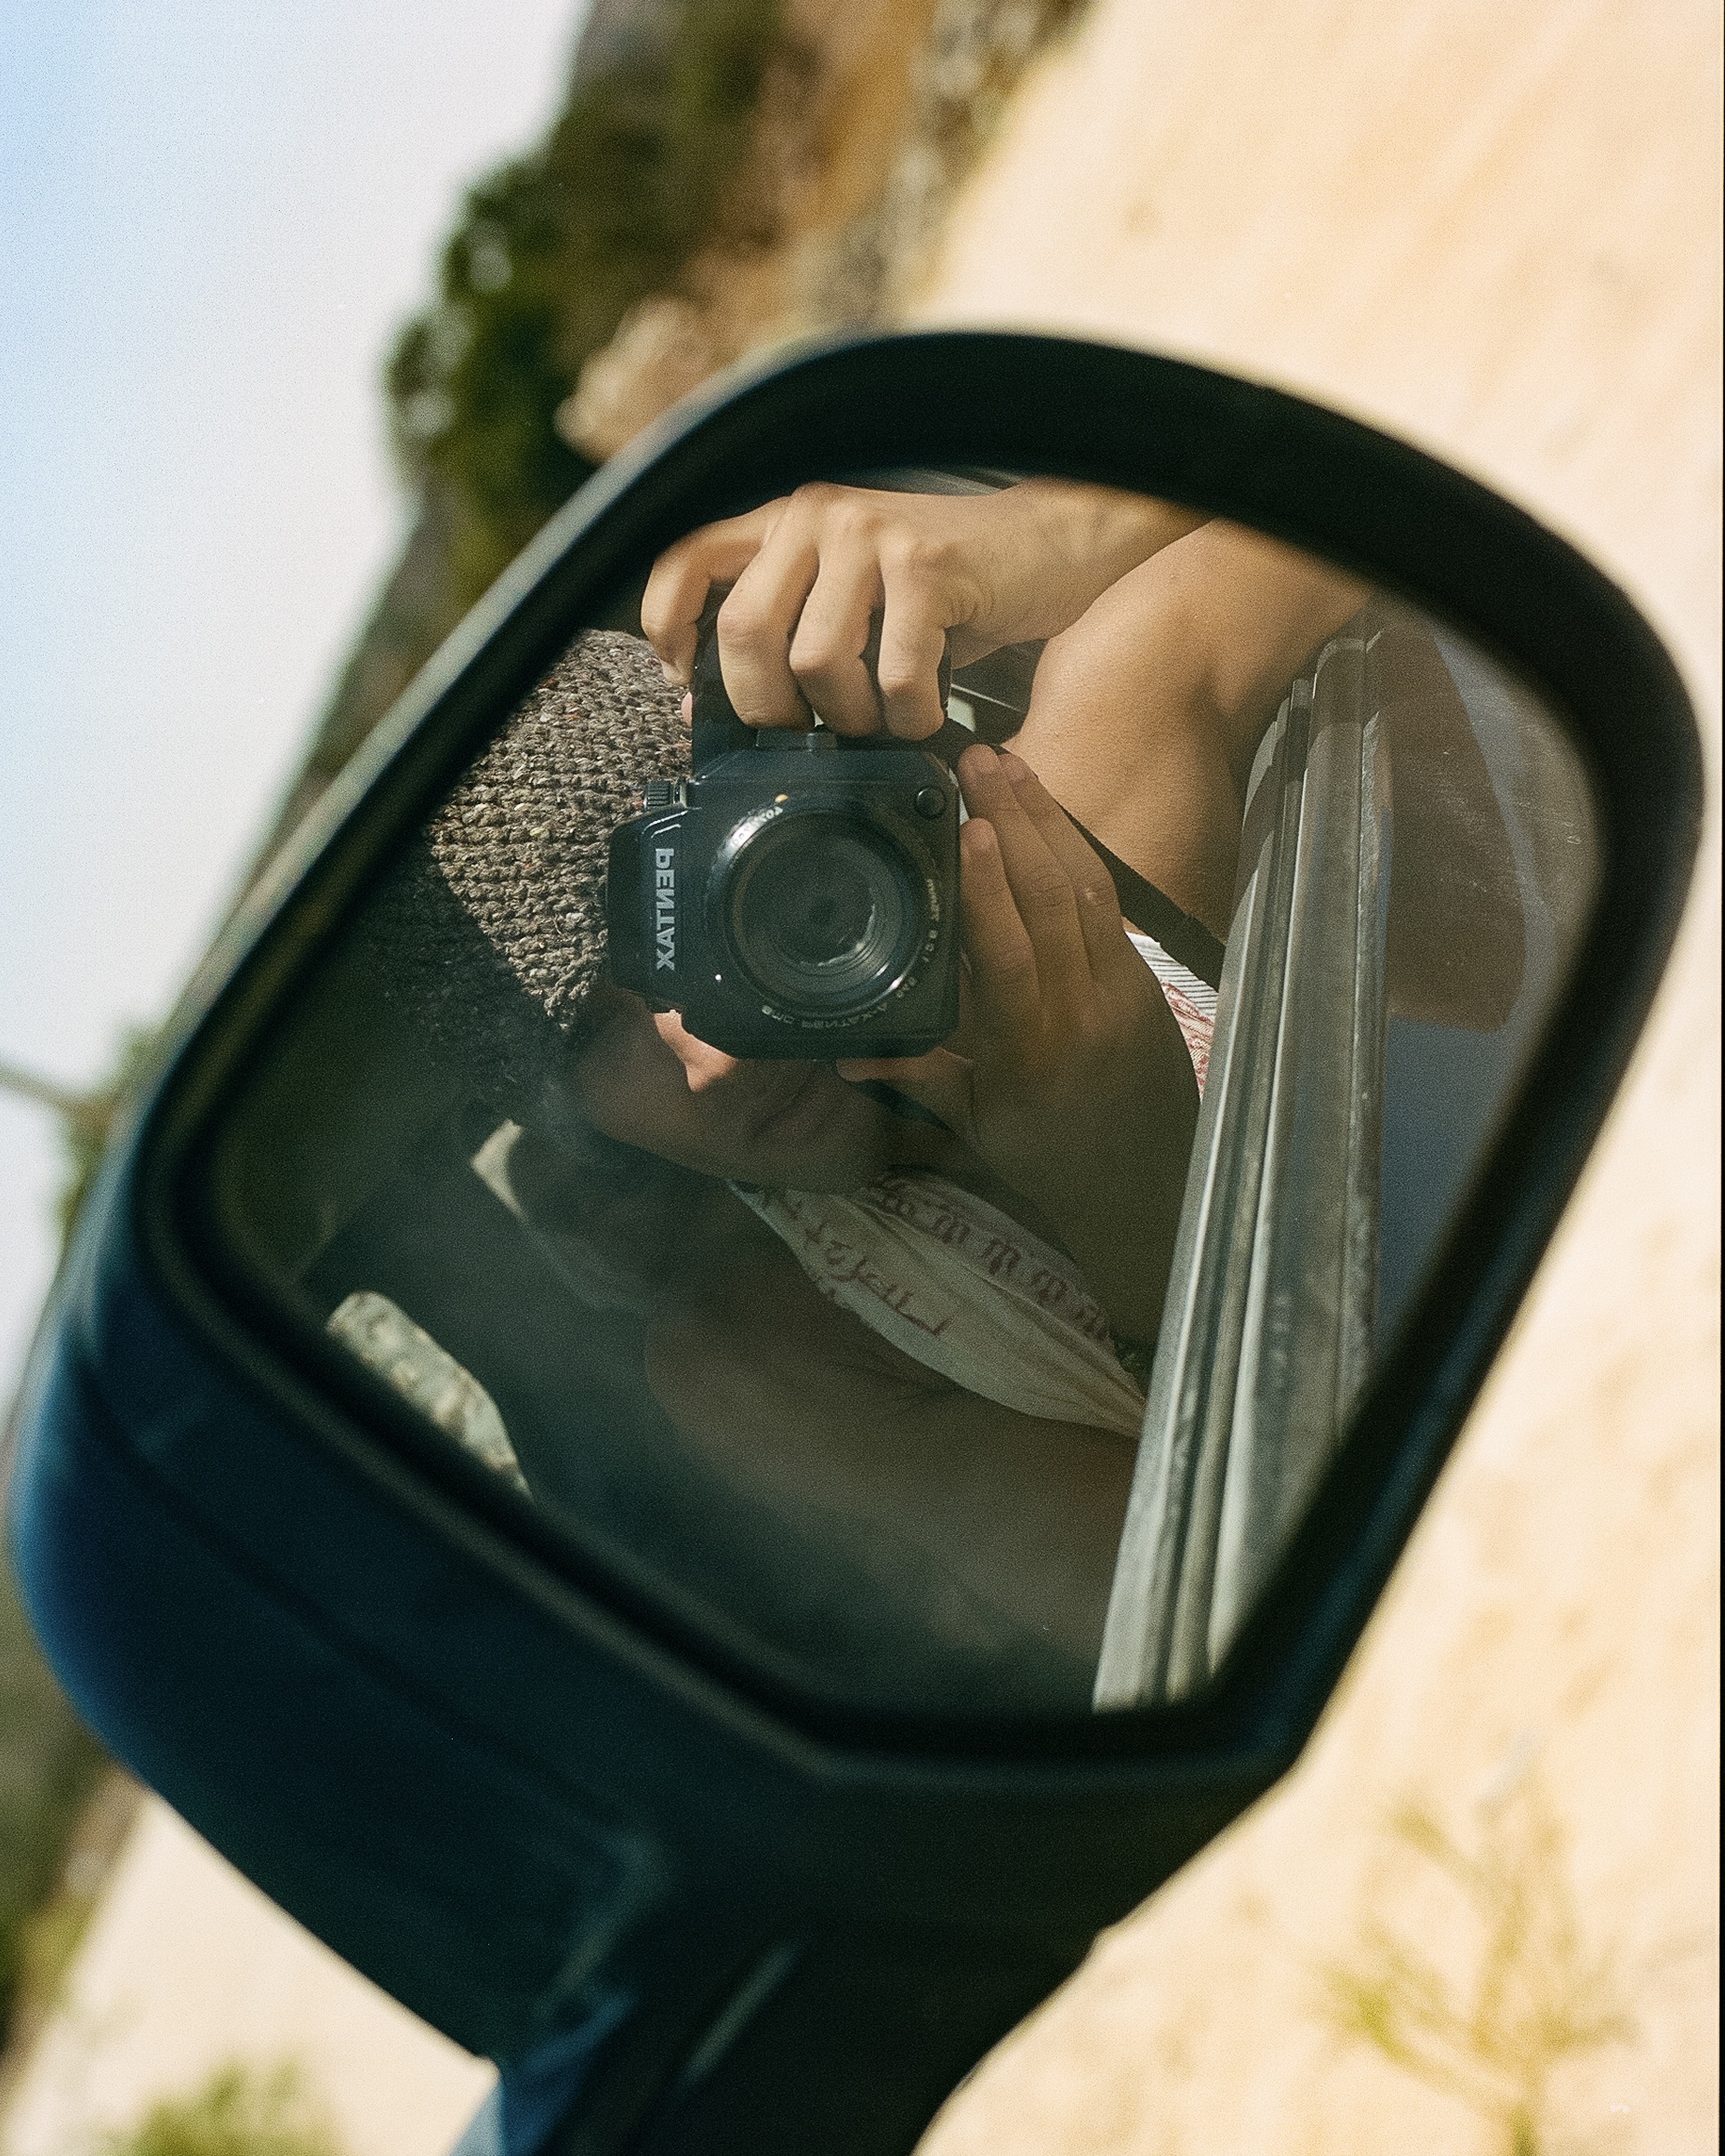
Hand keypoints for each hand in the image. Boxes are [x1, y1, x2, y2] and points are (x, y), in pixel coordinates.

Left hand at [640, 481, 1206, 739]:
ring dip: (849, 718)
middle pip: (743, 634)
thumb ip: (787, 631)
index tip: (692, 688)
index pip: (683, 561)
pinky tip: (928, 711)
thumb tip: (705, 706)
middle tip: (809, 730)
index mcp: (786, 520)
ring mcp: (869, 534)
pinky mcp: (926, 564)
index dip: (670, 633)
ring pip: (814, 663)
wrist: (1053, 545)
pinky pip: (893, 676)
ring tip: (881, 718)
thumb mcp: (854, 598)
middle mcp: (816, 513)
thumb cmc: (951, 588)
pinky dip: (911, 718)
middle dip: (769, 709)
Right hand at [839, 746, 1199, 1343]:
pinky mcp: (1142, 975)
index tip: (967, 829)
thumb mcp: (977, 1126)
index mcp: (1032, 1050)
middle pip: (1054, 899)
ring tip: (1005, 763)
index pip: (1012, 956)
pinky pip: (1108, 900)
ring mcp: (1120, 986)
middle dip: (1018, 822)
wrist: (1147, 1184)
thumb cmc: (1048, 1158)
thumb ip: (919, 1078)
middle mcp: (1083, 1008)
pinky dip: (1075, 849)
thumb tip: (841, 1057)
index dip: (990, 890)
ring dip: (1047, 821)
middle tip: (977, 759)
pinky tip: (1044, 810)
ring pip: (1088, 887)